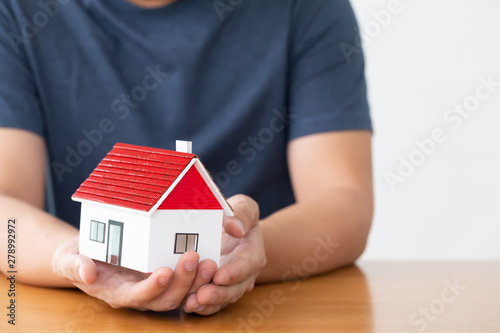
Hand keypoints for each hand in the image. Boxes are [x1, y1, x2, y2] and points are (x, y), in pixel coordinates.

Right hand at [52, 237, 216, 310]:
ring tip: (208, 260)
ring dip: (196, 279)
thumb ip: (74, 266)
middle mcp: (139, 293)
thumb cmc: (77, 256)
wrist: (88, 253)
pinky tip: (210, 255)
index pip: (137, 297)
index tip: (163, 272)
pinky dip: (198, 273)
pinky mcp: (165, 274)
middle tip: (193, 258)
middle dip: (182, 282)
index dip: (151, 288)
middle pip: (166, 298)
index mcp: (117, 292)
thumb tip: (87, 274)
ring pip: (180, 291)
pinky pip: (185, 279)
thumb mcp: (67, 259)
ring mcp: (154, 285)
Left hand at [183, 194, 266, 314]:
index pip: (246, 266)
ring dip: (207, 304)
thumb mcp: (245, 207)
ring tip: (192, 303)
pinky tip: (187, 306)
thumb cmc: (238, 218)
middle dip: (218, 294)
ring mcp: (229, 286)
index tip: (220, 276)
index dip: (234, 273)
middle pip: (234, 290)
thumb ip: (243, 214)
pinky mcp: (215, 290)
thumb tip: (235, 227)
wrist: (234, 232)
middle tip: (202, 294)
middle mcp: (243, 275)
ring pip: (221, 300)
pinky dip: (199, 307)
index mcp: (252, 254)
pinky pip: (210, 304)